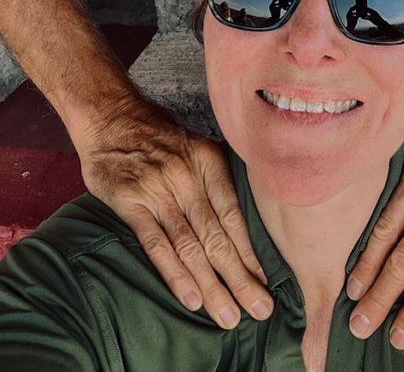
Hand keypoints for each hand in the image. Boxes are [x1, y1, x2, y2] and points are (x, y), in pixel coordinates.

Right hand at [78, 97, 273, 328]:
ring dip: (212, 284)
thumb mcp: (194, 144)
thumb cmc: (156, 135)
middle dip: (240, 277)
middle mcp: (187, 176)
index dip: (251, 251)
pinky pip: (156, 244)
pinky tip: (191, 298)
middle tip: (259, 309)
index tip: (266, 281)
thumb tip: (240, 217)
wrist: (110, 115)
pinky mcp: (131, 202)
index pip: (234, 214)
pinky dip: (174, 274)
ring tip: (229, 315)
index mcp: (208, 161)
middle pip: (218, 236)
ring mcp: (159, 190)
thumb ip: (214, 178)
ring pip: (191, 246)